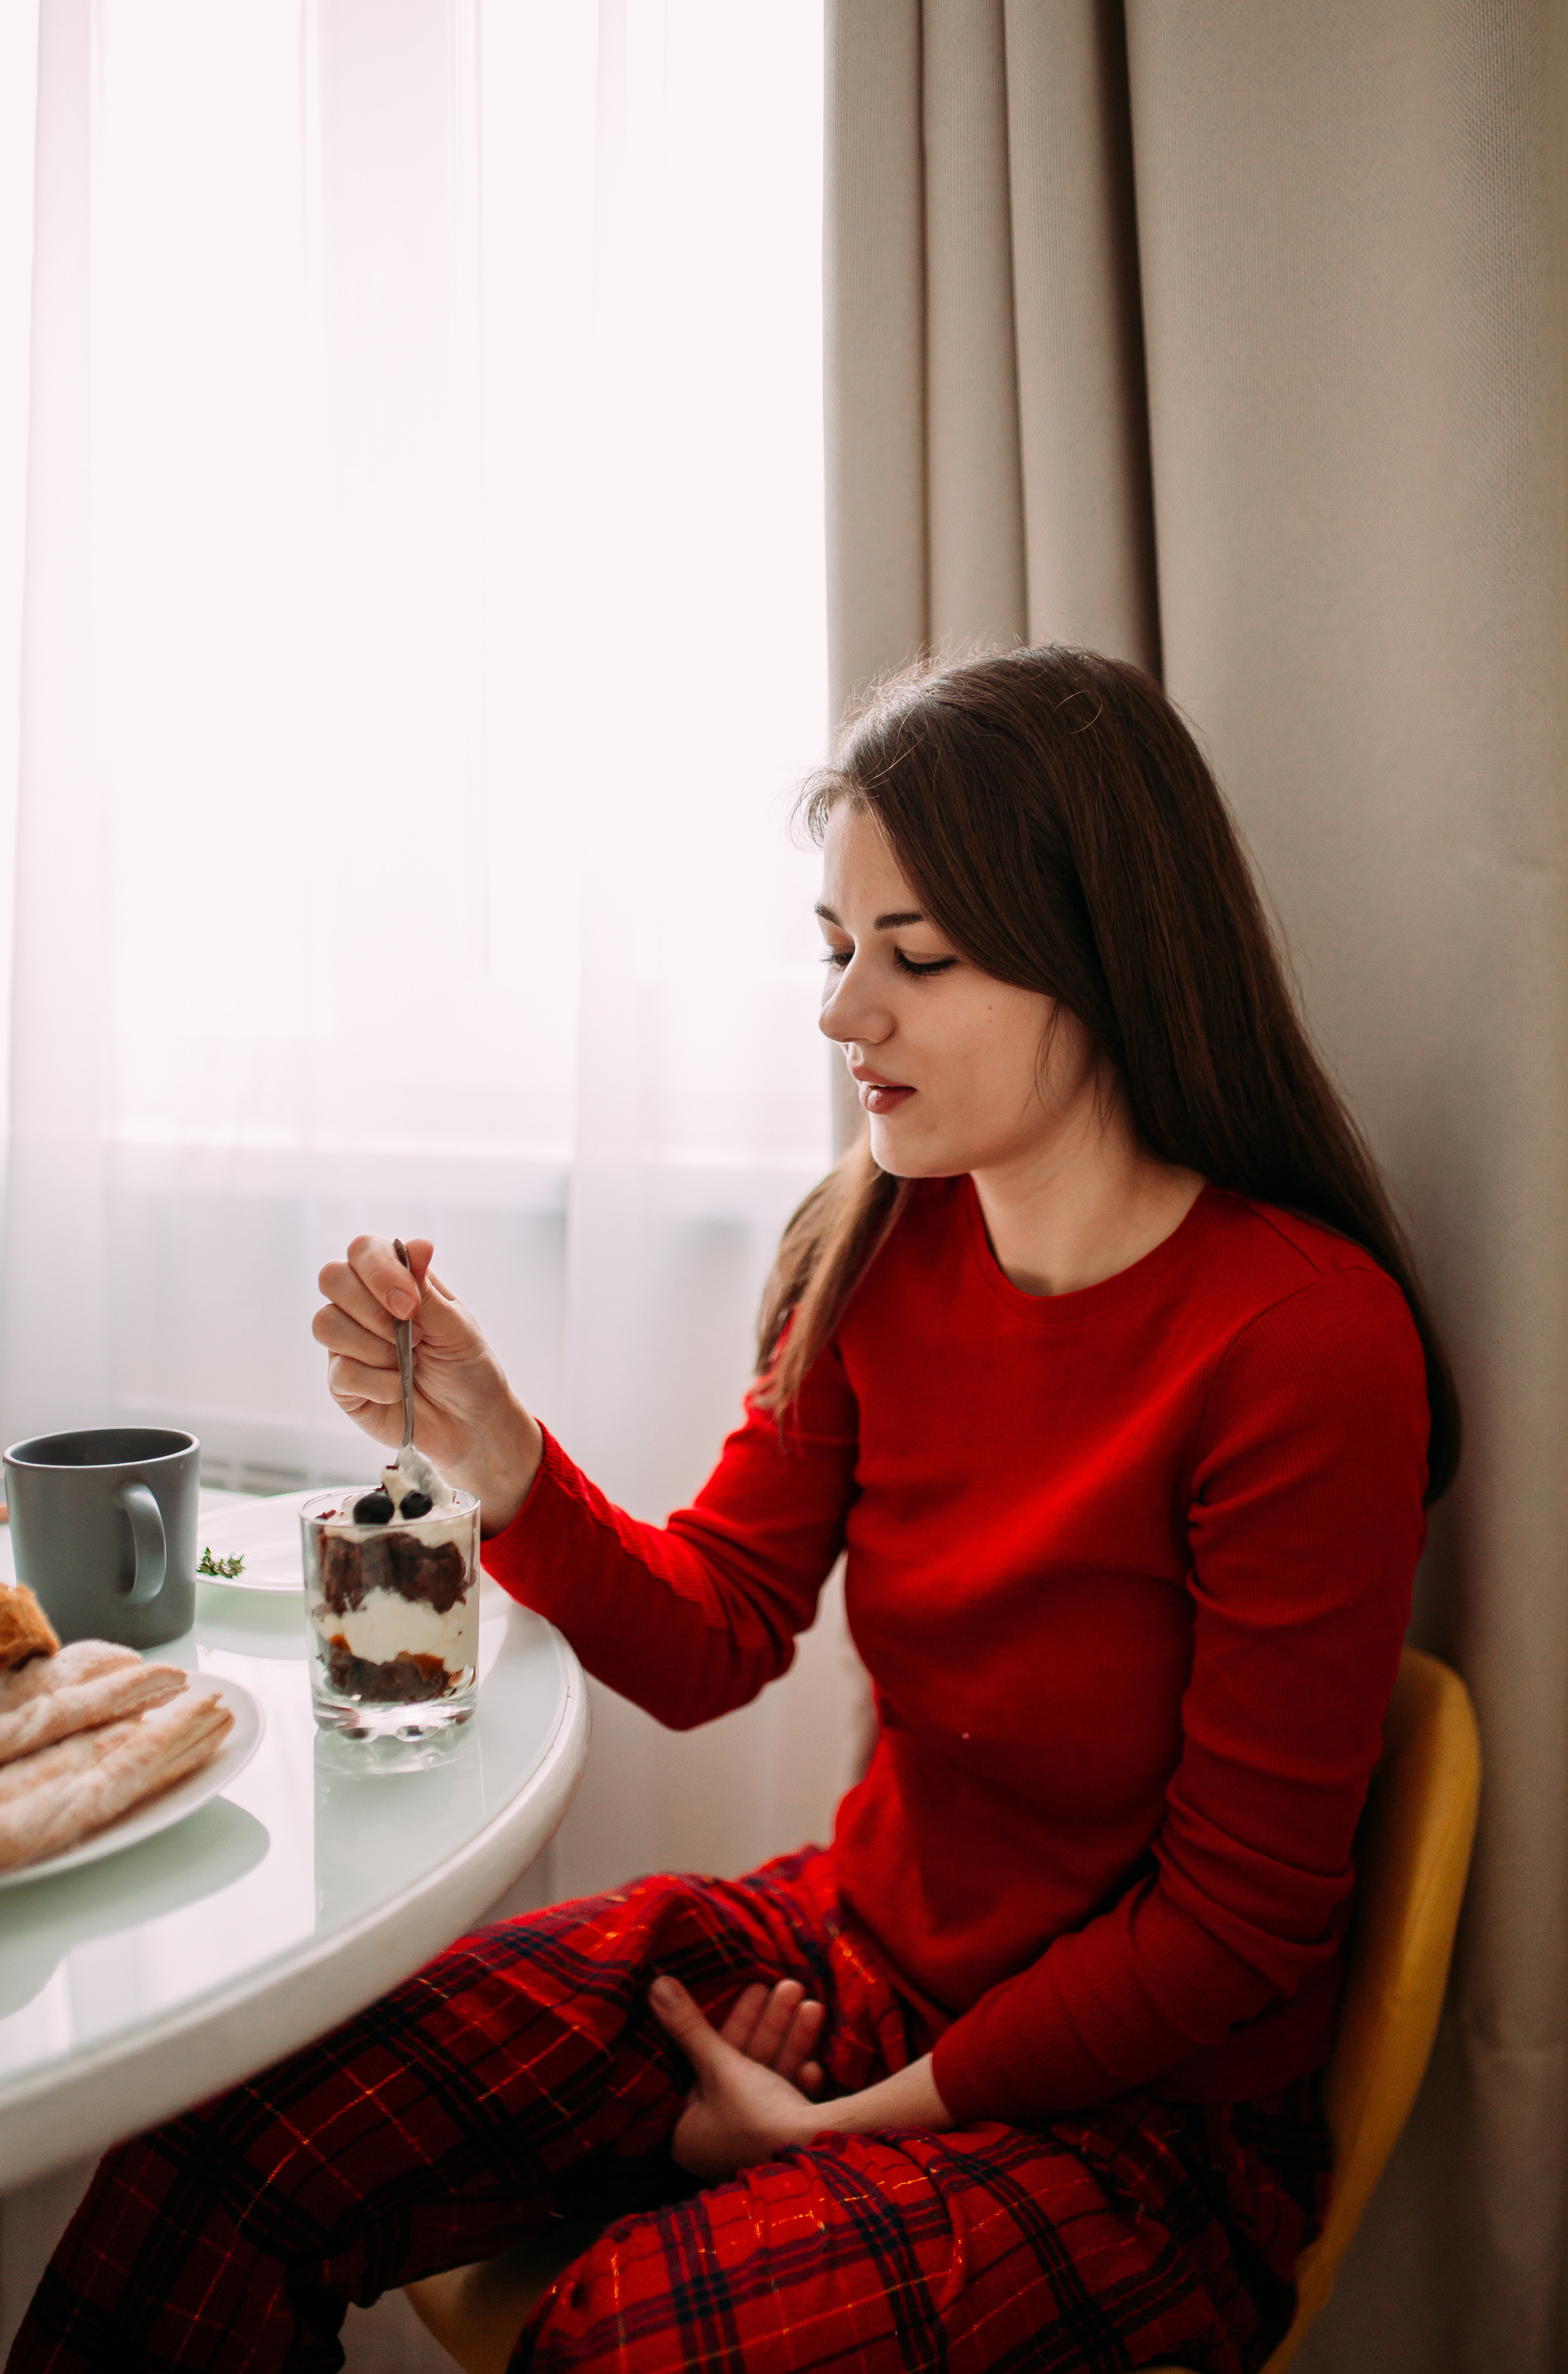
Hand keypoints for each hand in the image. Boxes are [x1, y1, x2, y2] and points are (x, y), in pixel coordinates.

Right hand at [312, 1236, 542, 1532]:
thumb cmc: (467, 1367)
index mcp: (392, 1281)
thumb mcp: (456, 1325)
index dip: (380, 1271)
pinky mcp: (342, 1383)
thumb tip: (417, 1244)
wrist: (471, 1423)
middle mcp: (362, 1306)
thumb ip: (426, 1288)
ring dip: (375, 1346)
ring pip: (326, 1323)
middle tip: (413, 1336)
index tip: (410, 1304)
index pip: (363, 1249)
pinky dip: (379, 1382)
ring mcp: (346, 1344)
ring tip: (408, 1363)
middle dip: (372, 1308)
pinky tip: (400, 1388)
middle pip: (331, 1277)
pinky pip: (340, 1371)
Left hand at [649, 1974, 826, 2181]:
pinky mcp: (783, 2140)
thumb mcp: (719, 2065)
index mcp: (689, 2131)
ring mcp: (752, 2141)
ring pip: (770, 2078)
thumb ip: (688, 2025)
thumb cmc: (755, 2116)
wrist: (819, 2158)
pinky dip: (801, 2080)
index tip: (754, 1990)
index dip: (734, 2024)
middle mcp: (717, 2139)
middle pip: (742, 2066)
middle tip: (790, 1987)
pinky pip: (788, 2102)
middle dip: (771, 2025)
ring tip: (812, 2005)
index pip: (703, 2064)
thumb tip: (655, 1985)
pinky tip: (815, 2068)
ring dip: (792, 2041)